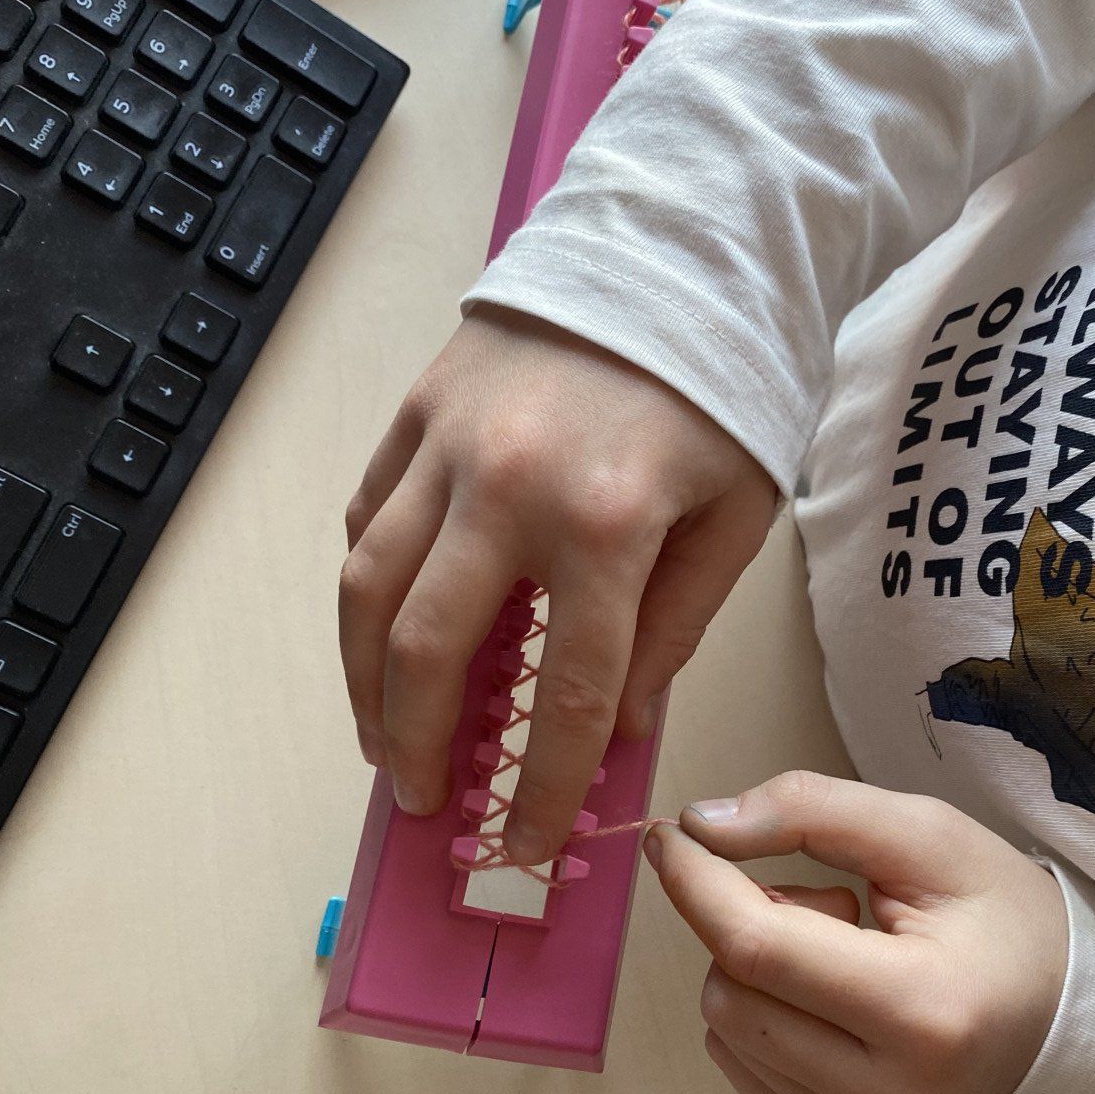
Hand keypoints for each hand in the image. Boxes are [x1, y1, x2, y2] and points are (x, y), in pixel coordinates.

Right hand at [339, 306, 777, 858]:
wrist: (678, 248)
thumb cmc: (723, 389)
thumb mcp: (732, 518)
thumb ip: (671, 628)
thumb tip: (616, 727)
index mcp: (608, 529)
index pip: (562, 697)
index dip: (540, 789)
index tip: (524, 845)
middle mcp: (509, 491)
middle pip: (425, 651)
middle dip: (416, 746)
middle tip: (424, 799)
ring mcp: (448, 446)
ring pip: (367, 588)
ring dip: (361, 682)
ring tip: (380, 738)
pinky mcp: (415, 409)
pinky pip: (368, 516)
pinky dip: (366, 586)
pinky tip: (381, 634)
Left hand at [644, 772, 1067, 1093]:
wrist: (1066, 1024)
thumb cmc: (1001, 918)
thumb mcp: (928, 836)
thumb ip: (814, 812)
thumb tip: (702, 825)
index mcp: (923, 1012)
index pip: (760, 946)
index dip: (697, 883)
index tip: (669, 834)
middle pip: (732, 988)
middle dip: (749, 921)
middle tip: (831, 901)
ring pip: (725, 1027)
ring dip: (756, 969)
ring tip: (844, 954)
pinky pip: (739, 1066)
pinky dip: (761, 1013)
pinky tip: (832, 1001)